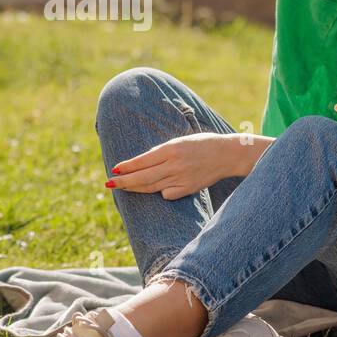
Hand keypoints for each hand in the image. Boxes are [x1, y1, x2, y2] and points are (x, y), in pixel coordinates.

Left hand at [106, 133, 254, 200]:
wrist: (227, 154)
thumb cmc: (201, 144)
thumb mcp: (179, 141)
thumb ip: (161, 152)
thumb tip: (140, 164)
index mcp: (171, 148)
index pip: (142, 160)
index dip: (127, 166)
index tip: (115, 170)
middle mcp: (175, 164)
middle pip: (143, 177)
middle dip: (124, 181)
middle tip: (109, 183)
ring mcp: (182, 178)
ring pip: (152, 187)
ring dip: (135, 188)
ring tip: (122, 188)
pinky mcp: (189, 189)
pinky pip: (167, 194)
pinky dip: (160, 192)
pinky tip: (156, 189)